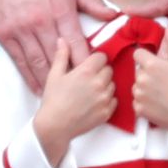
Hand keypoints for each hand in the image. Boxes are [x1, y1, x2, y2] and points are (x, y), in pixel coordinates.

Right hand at [0, 0, 113, 92]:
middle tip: (78, 92)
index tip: (92, 75)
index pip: (76, 42)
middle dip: (68, 76)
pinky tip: (38, 88)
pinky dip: (29, 77)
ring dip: (48, 81)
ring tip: (59, 96)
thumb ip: (92, 2)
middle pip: (57, 57)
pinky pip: (20, 61)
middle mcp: (41, 22)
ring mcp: (22, 30)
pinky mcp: (6, 36)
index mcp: (60, 10)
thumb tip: (113, 16)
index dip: (84, 61)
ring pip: (38, 62)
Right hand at [34, 40, 115, 166]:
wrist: (54, 127)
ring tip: (92, 91)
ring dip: (105, 85)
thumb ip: (61, 55)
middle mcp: (98, 83)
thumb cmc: (53, 100)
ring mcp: (104, 99)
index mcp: (86, 71)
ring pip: (112, 84)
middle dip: (101, 72)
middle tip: (89, 78)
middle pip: (109, 69)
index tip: (89, 65)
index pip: (102, 57)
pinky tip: (95, 102)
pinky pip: (114, 100)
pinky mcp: (106, 113)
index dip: (95, 60)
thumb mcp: (54, 75)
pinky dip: (107, 100)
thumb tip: (62, 40)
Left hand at [132, 30, 167, 134]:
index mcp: (151, 64)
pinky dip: (144, 103)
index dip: (145, 57)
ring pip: (136, 87)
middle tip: (163, 81)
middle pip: (138, 71)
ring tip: (161, 93)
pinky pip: (136, 102)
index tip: (155, 64)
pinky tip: (157, 103)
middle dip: (147, 74)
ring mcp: (139, 95)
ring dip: (144, 88)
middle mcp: (141, 78)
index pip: (137, 54)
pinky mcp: (139, 110)